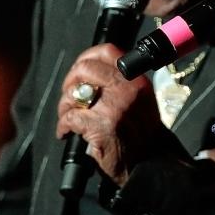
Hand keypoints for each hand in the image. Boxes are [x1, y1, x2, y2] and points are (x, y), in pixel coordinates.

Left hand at [56, 43, 162, 186]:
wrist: (151, 163)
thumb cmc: (143, 134)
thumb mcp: (140, 99)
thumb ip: (120, 82)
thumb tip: (89, 72)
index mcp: (136, 80)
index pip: (108, 51)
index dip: (86, 57)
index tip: (78, 69)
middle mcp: (127, 89)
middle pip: (84, 69)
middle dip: (70, 82)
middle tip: (70, 96)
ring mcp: (114, 107)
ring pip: (73, 94)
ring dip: (64, 107)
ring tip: (68, 117)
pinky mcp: (101, 125)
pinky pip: (70, 117)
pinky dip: (63, 126)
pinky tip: (67, 133)